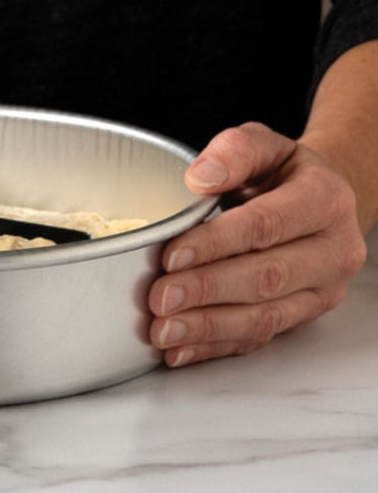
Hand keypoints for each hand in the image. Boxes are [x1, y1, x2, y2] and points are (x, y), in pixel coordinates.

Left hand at [148, 121, 366, 366]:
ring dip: (208, 327)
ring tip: (163, 330)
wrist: (318, 198)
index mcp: (324, 200)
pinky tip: (180, 348)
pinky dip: (215, 346)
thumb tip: (200, 177)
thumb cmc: (281, 171)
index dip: (216, 243)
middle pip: (265, 277)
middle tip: (159, 298)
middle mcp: (333, 250)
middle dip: (206, 290)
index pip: (265, 225)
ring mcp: (322, 290)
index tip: (171, 255)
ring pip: (265, 316)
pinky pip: (260, 337)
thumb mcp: (262, 144)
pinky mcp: (304, 315)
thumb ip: (234, 152)